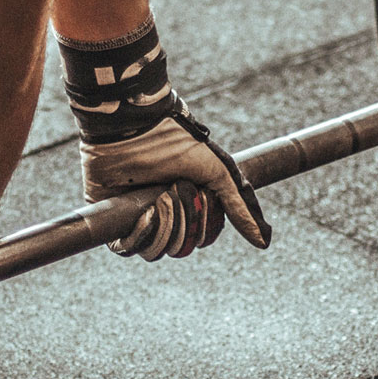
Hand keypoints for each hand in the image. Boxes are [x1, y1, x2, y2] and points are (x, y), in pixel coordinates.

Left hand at [80, 101, 271, 259]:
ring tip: (158, 197)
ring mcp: (137, 218)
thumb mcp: (218, 172)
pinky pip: (127, 248)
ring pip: (156, 250)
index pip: (201, 238)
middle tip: (176, 189)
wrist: (134, 128)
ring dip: (163, 225)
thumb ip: (240, 208)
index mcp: (187, 206)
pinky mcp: (114, 219)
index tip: (201, 196)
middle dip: (183, 219)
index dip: (204, 225)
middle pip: (181, 246)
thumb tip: (264, 243)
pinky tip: (143, 212)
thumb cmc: (176, 143)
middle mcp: (163, 215)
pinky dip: (139, 234)